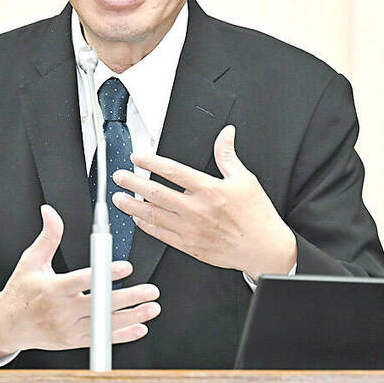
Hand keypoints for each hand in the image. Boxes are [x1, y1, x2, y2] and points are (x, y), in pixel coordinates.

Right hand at [0, 204, 160, 360]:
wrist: (7, 325)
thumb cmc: (21, 290)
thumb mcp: (30, 260)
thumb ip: (48, 235)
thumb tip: (50, 211)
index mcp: (52, 289)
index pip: (83, 281)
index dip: (105, 274)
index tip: (125, 268)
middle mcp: (62, 311)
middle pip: (100, 305)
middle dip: (129, 298)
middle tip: (150, 290)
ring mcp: (69, 329)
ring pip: (105, 325)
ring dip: (132, 317)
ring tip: (151, 307)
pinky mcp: (74, 342)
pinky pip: (102, 340)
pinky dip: (122, 335)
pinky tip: (139, 327)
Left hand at [112, 125, 296, 280]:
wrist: (263, 248)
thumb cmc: (256, 216)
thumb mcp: (245, 179)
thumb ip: (228, 155)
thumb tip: (226, 134)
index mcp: (209, 190)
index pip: (173, 172)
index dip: (151, 162)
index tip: (138, 157)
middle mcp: (197, 210)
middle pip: (156, 193)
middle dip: (133, 183)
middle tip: (119, 176)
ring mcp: (191, 230)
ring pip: (154, 216)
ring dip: (133, 206)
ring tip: (119, 198)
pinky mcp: (189, 246)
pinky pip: (161, 235)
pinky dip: (146, 226)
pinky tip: (138, 219)